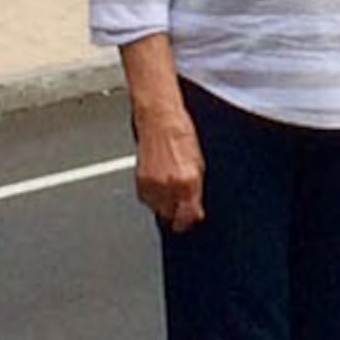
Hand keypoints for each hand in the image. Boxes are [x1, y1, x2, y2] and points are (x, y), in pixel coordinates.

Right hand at [134, 106, 206, 230]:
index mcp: (188, 182)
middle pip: (171, 217)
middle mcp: (169, 185)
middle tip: (181, 204)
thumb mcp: (199, 163)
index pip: (188, 217)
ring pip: (157, 211)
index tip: (192, 219)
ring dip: (164, 206)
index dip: (190, 220)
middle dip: (177, 214)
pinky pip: (146, 200)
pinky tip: (159, 185)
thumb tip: (195, 209)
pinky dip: (153, 197)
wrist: (160, 119)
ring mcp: (152, 184)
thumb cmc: (181, 135)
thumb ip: (197, 190)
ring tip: (170, 191)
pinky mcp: (139, 181)